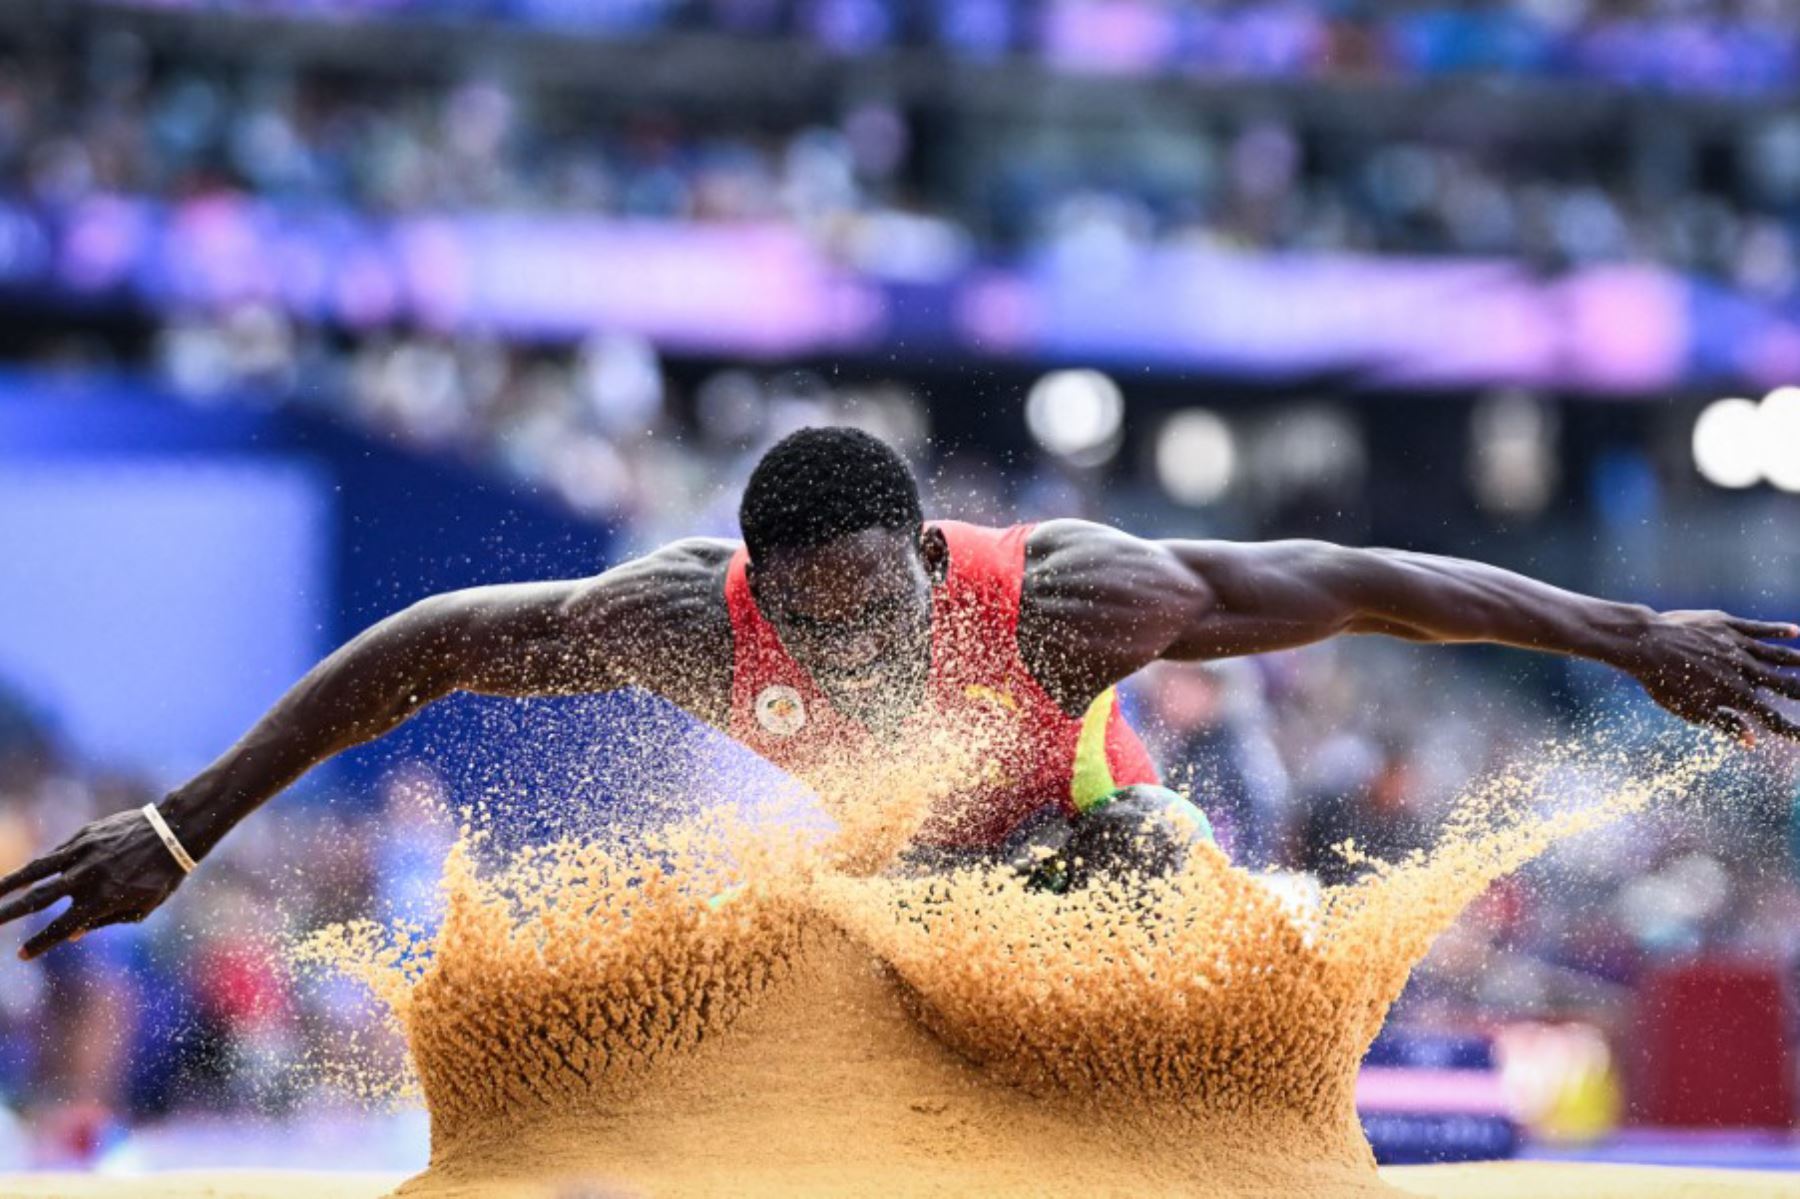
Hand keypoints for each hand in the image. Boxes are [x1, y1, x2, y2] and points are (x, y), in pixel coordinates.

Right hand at [0, 807, 190, 959]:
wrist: (175, 831)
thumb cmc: (162, 876)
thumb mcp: (142, 907)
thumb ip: (105, 921)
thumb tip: (72, 935)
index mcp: (103, 900)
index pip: (62, 928)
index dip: (40, 944)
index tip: (21, 955)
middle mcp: (88, 878)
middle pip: (38, 899)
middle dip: (9, 914)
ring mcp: (83, 854)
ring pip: (37, 870)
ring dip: (9, 884)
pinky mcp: (84, 836)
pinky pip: (54, 854)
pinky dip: (37, 867)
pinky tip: (21, 877)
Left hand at [1621, 611, 1799, 745]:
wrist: (1644, 643)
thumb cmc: (1663, 681)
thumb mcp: (1691, 710)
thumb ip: (1725, 724)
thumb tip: (1753, 742)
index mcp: (1735, 695)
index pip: (1771, 718)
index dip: (1790, 730)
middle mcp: (1743, 669)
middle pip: (1783, 683)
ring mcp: (1736, 645)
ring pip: (1775, 654)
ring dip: (1795, 660)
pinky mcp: (1727, 625)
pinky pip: (1758, 628)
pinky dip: (1778, 630)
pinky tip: (1795, 632)